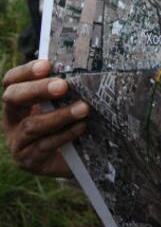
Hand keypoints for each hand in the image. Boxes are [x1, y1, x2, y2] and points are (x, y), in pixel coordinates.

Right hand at [2, 59, 86, 177]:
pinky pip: (45, 145)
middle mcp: (11, 120)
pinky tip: (81, 126)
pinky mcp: (29, 160)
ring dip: (59, 115)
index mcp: (16, 102)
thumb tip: (83, 71)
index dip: (26, 72)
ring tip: (83, 108)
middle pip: (13, 98)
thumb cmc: (67, 125)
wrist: (72, 161)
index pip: (11, 81)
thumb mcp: (62, 106)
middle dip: (38, 90)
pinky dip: (65, 134)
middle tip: (62, 86)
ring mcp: (17, 142)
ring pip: (31, 125)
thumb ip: (64, 92)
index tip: (47, 65)